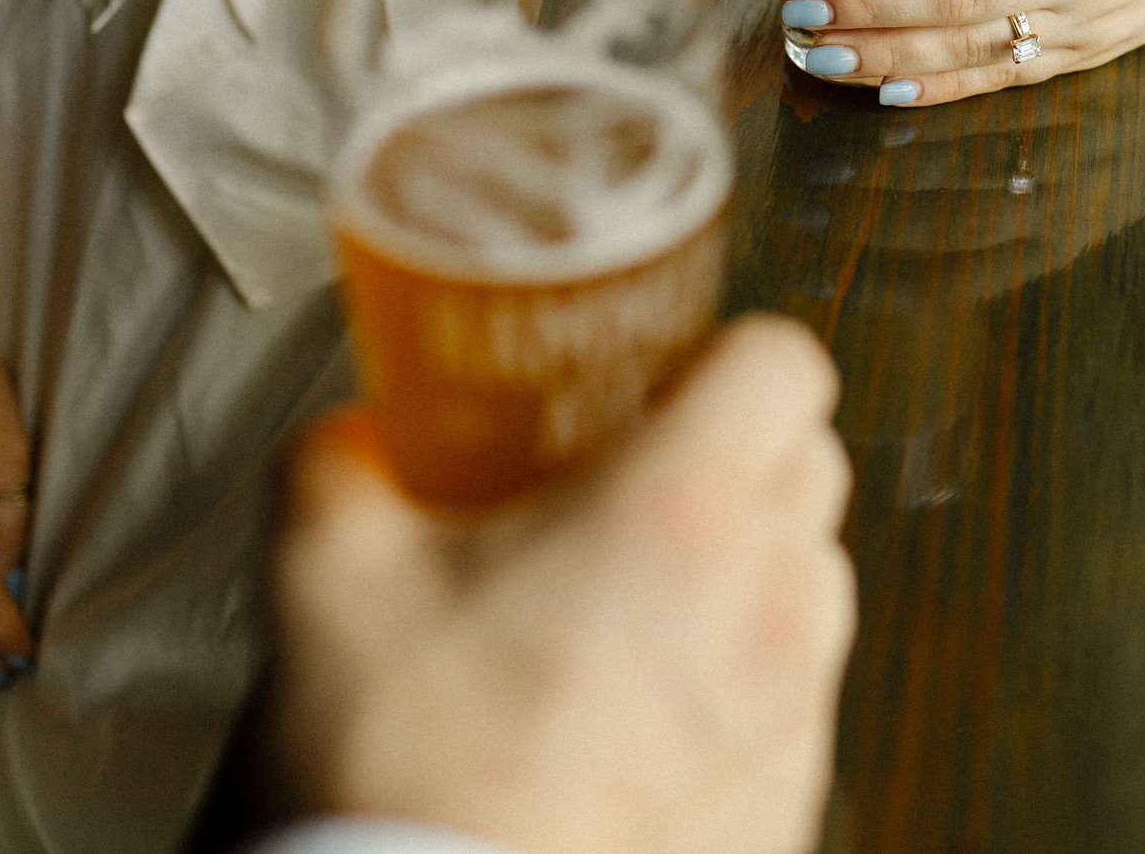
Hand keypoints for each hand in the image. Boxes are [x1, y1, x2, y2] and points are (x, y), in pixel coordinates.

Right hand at [268, 314, 855, 853]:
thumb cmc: (415, 776)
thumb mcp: (329, 579)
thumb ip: (340, 464)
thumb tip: (350, 442)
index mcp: (676, 516)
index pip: (784, 362)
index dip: (725, 350)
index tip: (668, 374)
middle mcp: (763, 603)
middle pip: (812, 461)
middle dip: (737, 450)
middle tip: (639, 474)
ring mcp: (791, 704)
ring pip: (815, 579)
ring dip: (751, 564)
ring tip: (643, 594)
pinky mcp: (792, 794)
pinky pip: (798, 694)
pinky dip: (745, 678)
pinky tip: (646, 702)